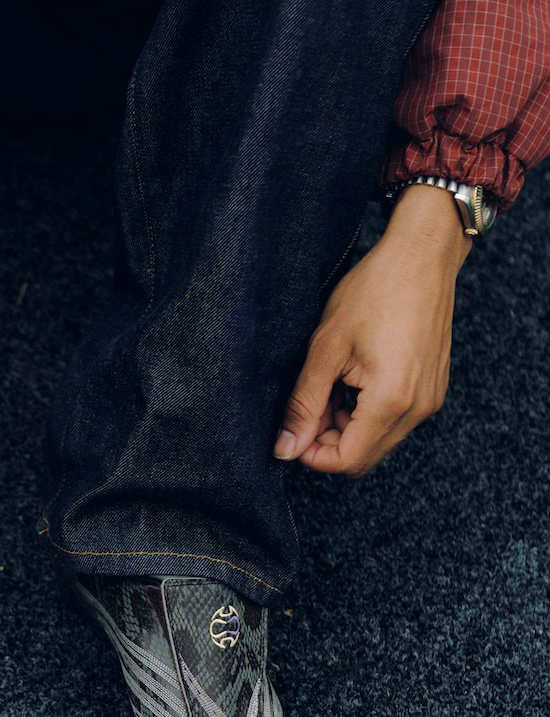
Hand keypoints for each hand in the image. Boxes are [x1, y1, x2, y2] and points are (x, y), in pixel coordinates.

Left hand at [274, 184, 472, 476]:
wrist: (423, 255)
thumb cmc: (374, 291)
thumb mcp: (326, 349)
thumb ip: (304, 404)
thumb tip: (284, 449)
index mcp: (392, 401)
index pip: (346, 461)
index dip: (311, 454)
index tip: (293, 429)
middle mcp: (418, 409)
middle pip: (362, 458)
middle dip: (326, 442)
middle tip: (307, 406)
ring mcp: (429, 401)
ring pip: (376, 442)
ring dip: (345, 428)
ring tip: (328, 388)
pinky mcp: (431, 390)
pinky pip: (393, 422)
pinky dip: (365, 415)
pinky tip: (350, 383)